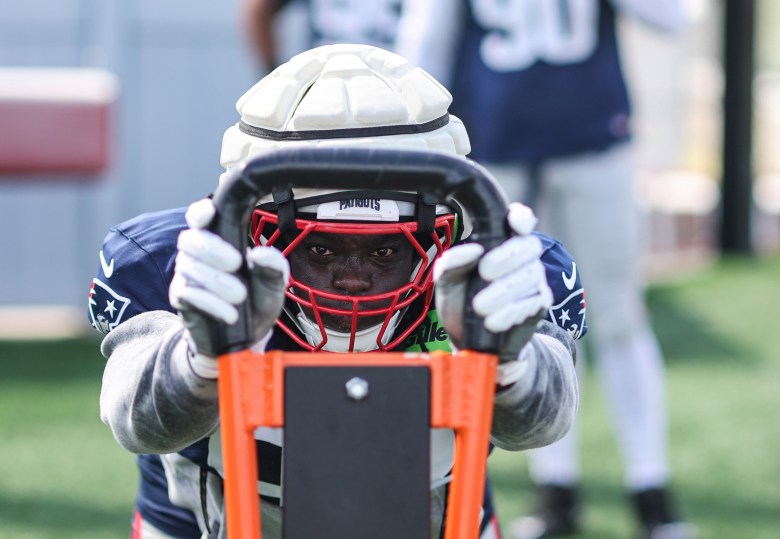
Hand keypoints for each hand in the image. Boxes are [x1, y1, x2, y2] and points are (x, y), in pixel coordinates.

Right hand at [169, 199, 288, 367]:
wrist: (246, 338)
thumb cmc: (257, 302)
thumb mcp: (273, 284)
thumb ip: (273, 266)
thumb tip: (261, 254)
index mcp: (221, 242)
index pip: (201, 218)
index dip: (201, 212)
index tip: (209, 213)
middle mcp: (198, 255)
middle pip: (190, 239)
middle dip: (213, 249)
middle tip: (236, 263)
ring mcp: (187, 276)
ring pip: (189, 267)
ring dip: (217, 281)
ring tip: (240, 297)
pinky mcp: (181, 300)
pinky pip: (187, 293)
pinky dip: (210, 302)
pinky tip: (229, 313)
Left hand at [433, 202, 552, 362]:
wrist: (471, 341)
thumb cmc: (461, 302)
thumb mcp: (447, 282)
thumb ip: (452, 263)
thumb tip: (472, 250)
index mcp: (499, 244)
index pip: (520, 220)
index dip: (521, 218)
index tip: (513, 224)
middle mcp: (522, 258)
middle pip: (529, 246)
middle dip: (506, 258)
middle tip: (484, 273)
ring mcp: (534, 280)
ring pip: (531, 275)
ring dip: (503, 292)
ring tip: (480, 307)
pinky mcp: (539, 305)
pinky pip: (532, 302)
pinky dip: (509, 312)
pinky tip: (492, 322)